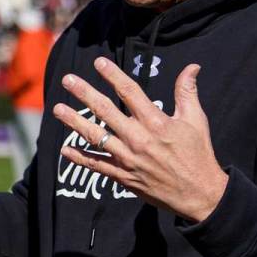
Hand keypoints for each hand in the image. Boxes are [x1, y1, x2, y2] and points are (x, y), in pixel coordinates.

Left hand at [52, 57, 227, 222]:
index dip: (113, 75)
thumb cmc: (198, 155)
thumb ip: (187, 92)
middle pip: (105, 111)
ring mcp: (128, 159)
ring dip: (74, 122)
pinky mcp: (123, 176)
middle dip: (84, 93)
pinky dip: (79, 157)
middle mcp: (138, 138)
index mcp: (156, 122)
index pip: (130, 92)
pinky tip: (64, 149)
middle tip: (67, 80)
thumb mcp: (196, 120)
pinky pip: (96, 165)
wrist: (199, 194)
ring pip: (95, 136)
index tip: (98, 62)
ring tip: (57, 109)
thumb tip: (192, 66)